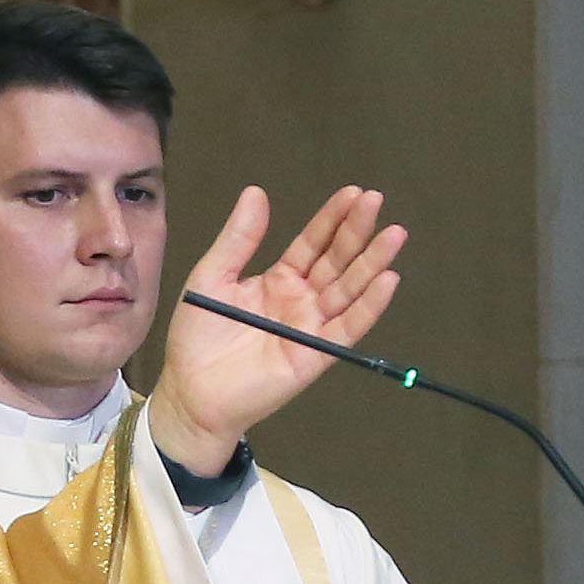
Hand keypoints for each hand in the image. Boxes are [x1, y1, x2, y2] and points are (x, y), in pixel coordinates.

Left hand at [150, 185, 405, 472]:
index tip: (353, 192)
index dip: (332, 219)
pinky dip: (368, 306)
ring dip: (372, 262)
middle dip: (357, 231)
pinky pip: (347, 328)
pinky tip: (387, 280)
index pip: (313, 243)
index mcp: (279, 279)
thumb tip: (256, 192)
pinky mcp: (316, 354)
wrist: (190, 391)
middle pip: (336, 260)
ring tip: (394, 234)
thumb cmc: (197, 336)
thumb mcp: (212, 277)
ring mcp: (311, 327)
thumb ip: (237, 239)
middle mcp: (302, 300)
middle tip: (375, 200)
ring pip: (348, 289)